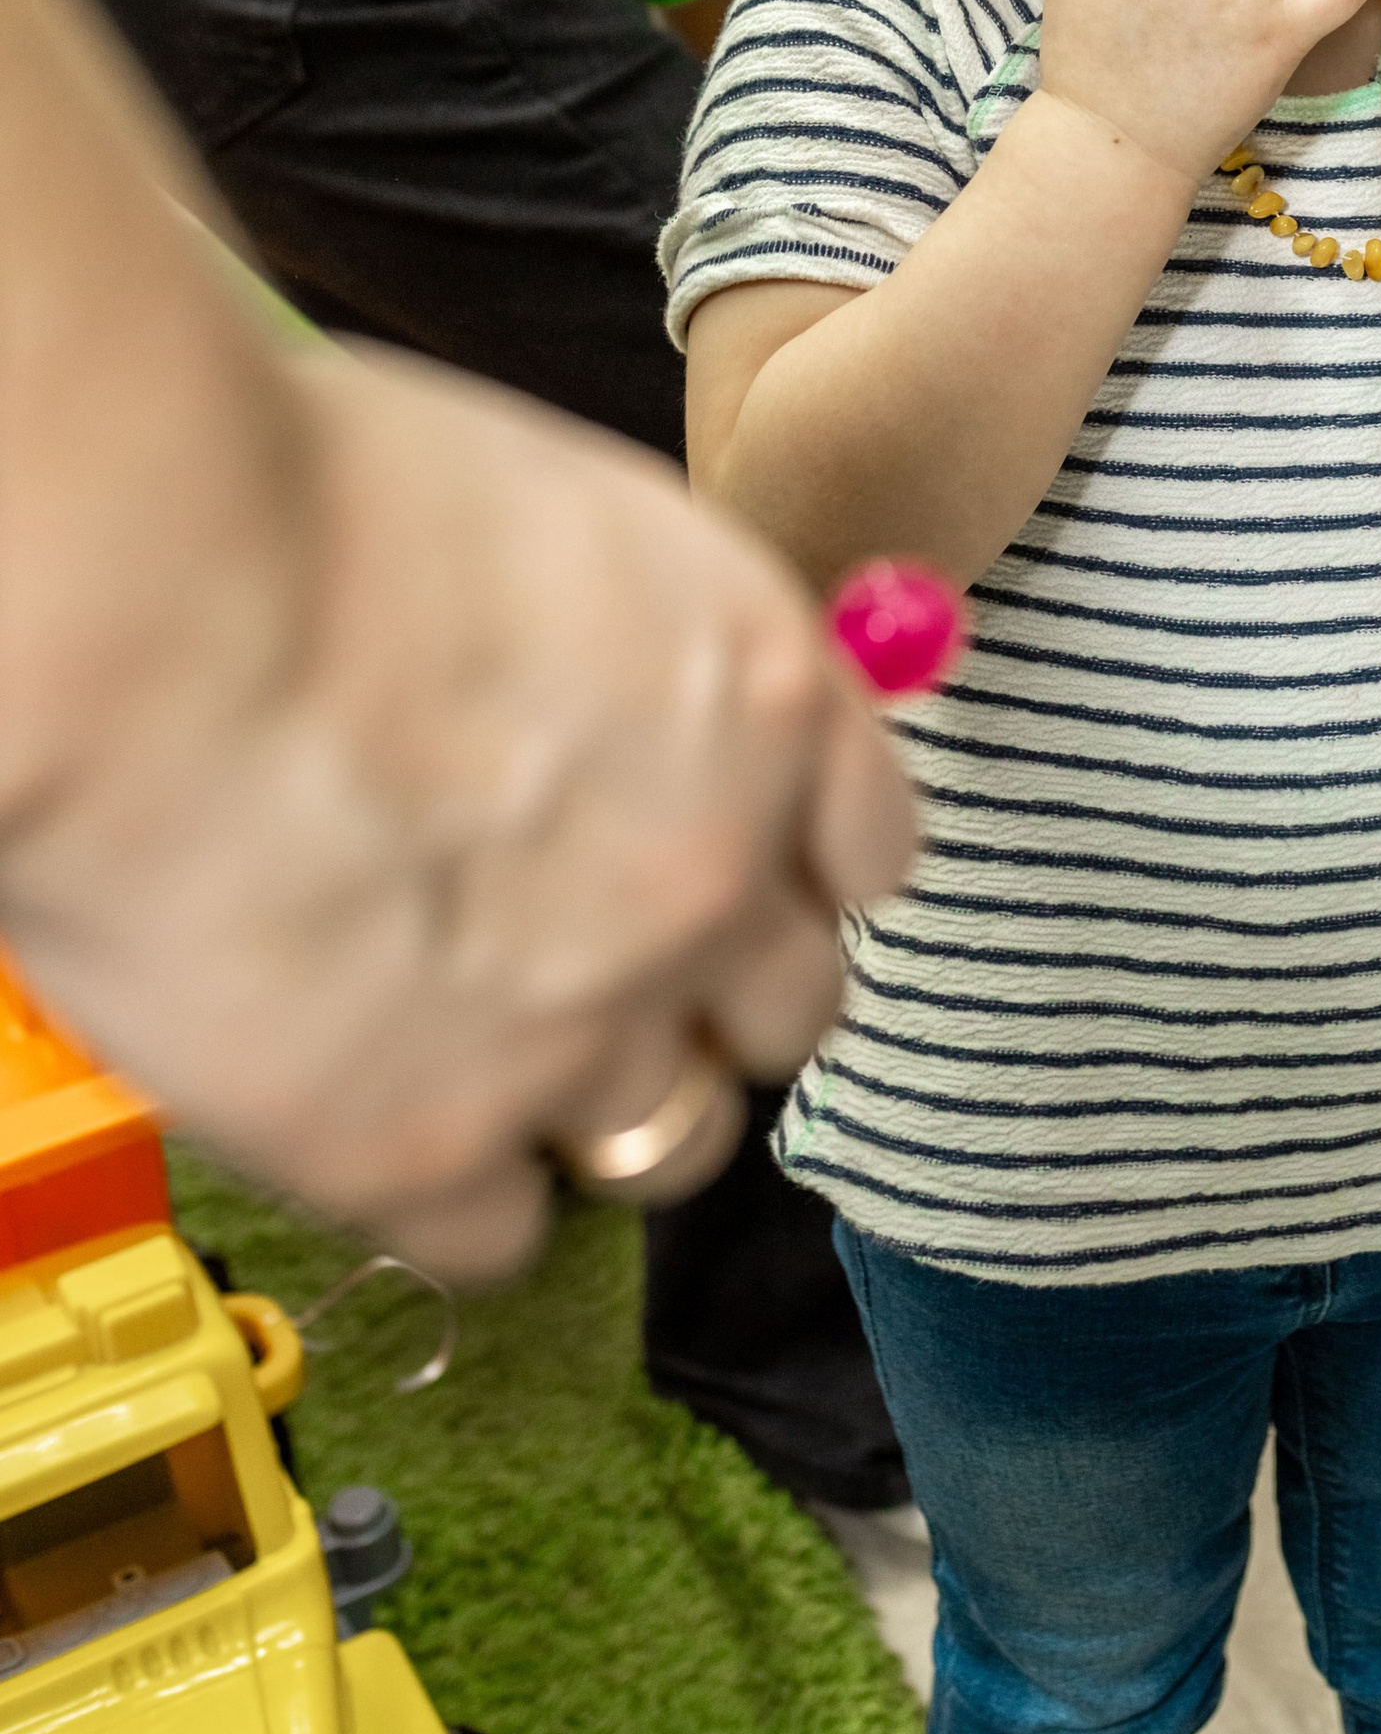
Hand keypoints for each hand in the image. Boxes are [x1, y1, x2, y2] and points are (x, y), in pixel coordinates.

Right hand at [13, 351, 911, 1283]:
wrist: (156, 609)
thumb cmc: (311, 501)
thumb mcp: (564, 522)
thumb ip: (644, 651)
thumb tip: (629, 716)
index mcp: (764, 697)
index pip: (872, 847)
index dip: (799, 868)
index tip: (744, 873)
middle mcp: (713, 877)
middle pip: (792, 1010)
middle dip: (713, 994)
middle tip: (607, 964)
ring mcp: (585, 1025)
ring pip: (667, 1139)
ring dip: (600, 1105)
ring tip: (495, 1051)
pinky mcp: (429, 1146)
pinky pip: (508, 1232)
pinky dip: (458, 1188)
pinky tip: (389, 1113)